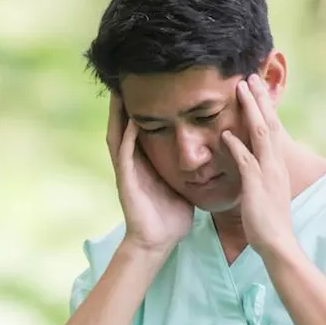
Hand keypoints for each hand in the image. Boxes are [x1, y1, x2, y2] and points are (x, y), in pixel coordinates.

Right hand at [106, 97, 193, 252]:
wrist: (158, 242)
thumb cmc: (170, 217)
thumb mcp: (181, 184)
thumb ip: (186, 167)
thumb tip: (208, 153)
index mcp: (144, 164)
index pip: (139, 130)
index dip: (139, 109)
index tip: (146, 88)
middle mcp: (132, 164)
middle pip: (122, 128)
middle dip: (122, 107)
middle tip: (125, 83)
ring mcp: (127, 173)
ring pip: (117, 138)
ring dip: (117, 117)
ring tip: (119, 95)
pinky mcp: (127, 183)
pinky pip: (125, 156)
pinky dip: (128, 139)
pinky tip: (132, 123)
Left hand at [221, 75, 296, 258]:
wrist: (279, 243)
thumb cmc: (269, 221)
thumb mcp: (265, 191)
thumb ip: (259, 173)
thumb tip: (251, 161)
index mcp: (277, 164)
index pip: (273, 128)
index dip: (264, 108)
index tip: (255, 89)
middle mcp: (275, 164)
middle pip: (270, 123)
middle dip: (259, 99)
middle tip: (250, 76)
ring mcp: (267, 173)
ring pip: (261, 134)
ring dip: (251, 111)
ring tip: (240, 90)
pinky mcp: (256, 186)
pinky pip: (246, 162)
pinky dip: (236, 147)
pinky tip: (226, 134)